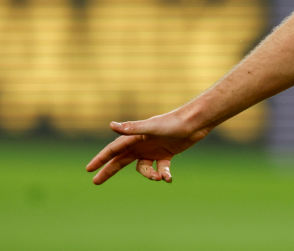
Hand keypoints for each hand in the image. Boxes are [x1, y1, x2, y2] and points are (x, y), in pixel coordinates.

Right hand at [85, 112, 208, 184]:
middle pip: (121, 160)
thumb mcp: (152, 127)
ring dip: (150, 175)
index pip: (113, 150)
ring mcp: (154, 150)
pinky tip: (169, 178)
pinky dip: (164, 175)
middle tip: (95, 181)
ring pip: (143, 168)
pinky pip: (160, 169)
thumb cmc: (173, 123)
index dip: (101, 159)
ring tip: (159, 176)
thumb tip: (111, 125)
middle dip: (109, 170)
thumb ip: (132, 128)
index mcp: (135, 137)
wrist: (195, 122)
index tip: (89, 169)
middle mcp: (142, 144)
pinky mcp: (166, 154)